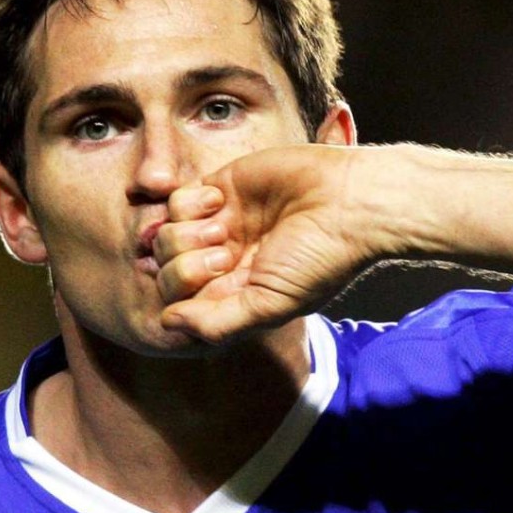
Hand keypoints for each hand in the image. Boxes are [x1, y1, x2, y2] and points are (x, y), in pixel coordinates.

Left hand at [155, 144, 373, 342]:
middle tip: (226, 257)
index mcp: (236, 295)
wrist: (347, 202)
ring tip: (227, 230)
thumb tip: (168, 323)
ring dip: (189, 235)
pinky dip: (190, 204)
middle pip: (166, 272)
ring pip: (164, 237)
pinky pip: (174, 201)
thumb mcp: (271, 306)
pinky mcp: (219, 188)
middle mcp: (224, 263)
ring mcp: (219, 225)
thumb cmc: (318, 259)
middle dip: (186, 267)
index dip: (184, 298)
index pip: (181, 306)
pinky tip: (221, 203)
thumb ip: (217, 323)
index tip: (218, 285)